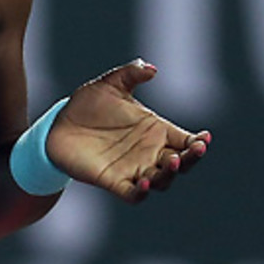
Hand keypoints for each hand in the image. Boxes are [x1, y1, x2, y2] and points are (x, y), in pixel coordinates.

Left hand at [46, 59, 210, 202]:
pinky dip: (141, 192)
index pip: (185, 140)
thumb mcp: (110, 84)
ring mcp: (134, 168)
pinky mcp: (114, 182)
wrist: (58, 125)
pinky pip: (134, 194)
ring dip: (170, 174)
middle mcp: (149, 152)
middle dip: (191, 159)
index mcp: (155, 130)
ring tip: (173, 161)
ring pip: (162, 180)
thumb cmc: (88, 104)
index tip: (205, 139)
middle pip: (181, 163)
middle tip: (194, 150)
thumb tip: (152, 69)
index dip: (198, 142)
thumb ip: (131, 74)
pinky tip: (144, 181)